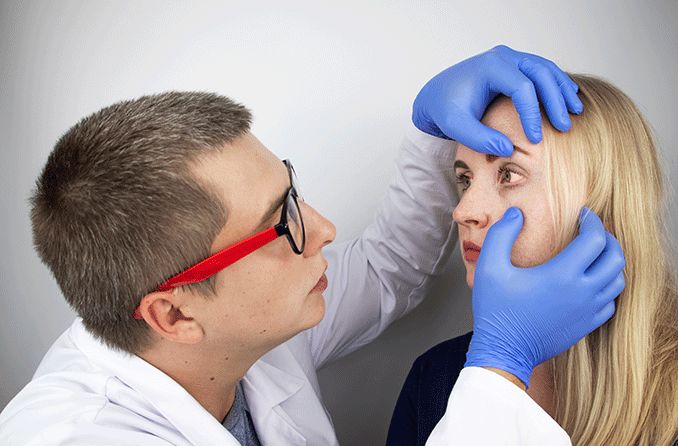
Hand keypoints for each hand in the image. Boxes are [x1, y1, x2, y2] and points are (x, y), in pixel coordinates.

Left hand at [412, 45, 582, 155]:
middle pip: (540, 73)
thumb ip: (480, 139)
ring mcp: (511, 59)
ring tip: (575, 111)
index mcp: (490, 67)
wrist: (436, 95)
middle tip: (566, 125)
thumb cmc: (444, 108)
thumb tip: (508, 151)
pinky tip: (568, 99)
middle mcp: (503, 57)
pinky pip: (541, 72)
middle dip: (556, 100)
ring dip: (561, 90)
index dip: (533, 114)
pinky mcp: (514, 66)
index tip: (535, 139)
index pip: (522, 88)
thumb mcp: (456, 126)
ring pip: (545, 69)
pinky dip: (555, 85)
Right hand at [464, 207, 625, 387]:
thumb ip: (502, 234)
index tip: (584, 214)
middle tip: (593, 231)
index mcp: (562, 274)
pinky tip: (591, 282)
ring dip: (611, 262)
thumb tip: (516, 214)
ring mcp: (587, 311)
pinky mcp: (586, 325)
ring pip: (618, 280)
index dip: (593, 221)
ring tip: (595, 254)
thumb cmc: (496, 309)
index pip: (595, 239)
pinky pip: (611, 302)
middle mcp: (582, 292)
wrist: (504, 350)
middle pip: (616, 257)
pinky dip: (607, 287)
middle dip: (608, 238)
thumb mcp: (489, 266)